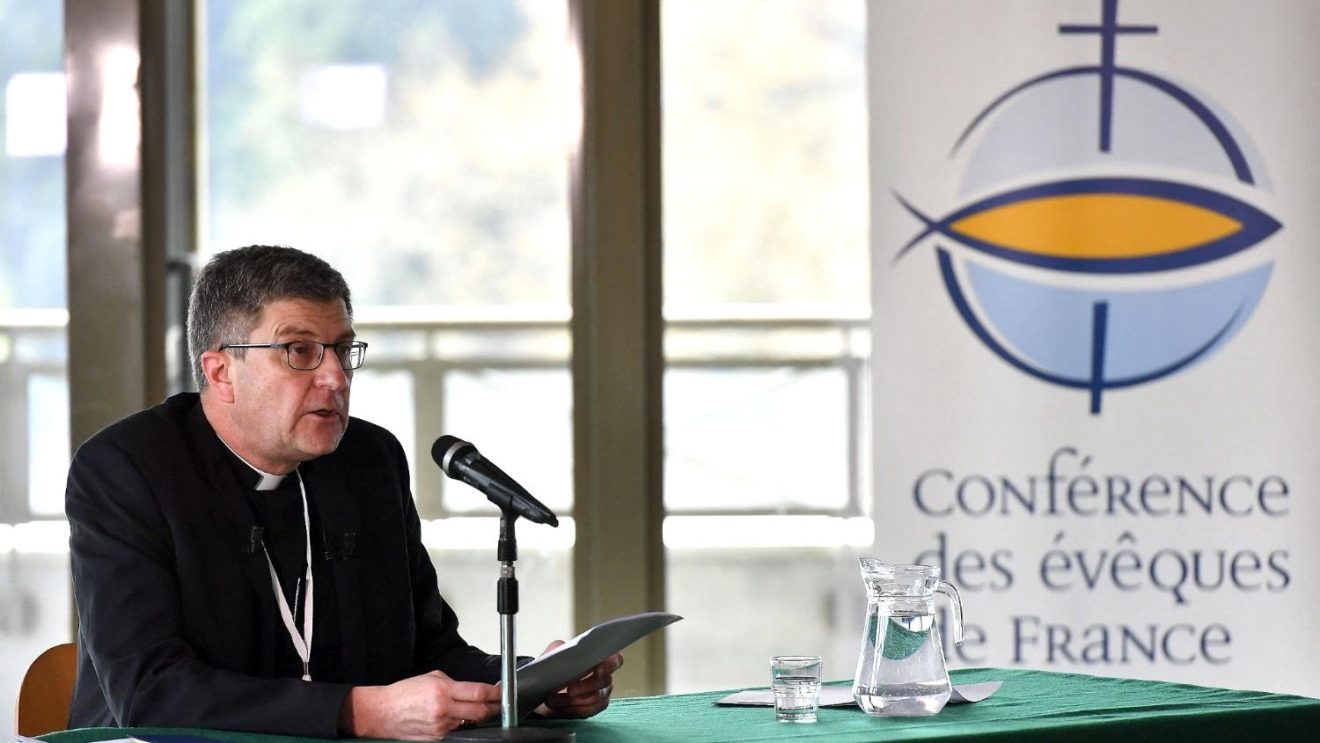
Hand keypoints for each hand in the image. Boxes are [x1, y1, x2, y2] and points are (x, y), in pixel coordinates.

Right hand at [341, 670, 500, 739]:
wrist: (382, 712)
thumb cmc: (404, 693)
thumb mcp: (432, 678)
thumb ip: (454, 684)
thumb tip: (473, 690)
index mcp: (443, 691)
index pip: (479, 692)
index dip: (496, 693)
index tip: (503, 693)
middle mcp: (444, 710)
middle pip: (480, 712)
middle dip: (493, 709)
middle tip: (500, 705)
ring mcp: (441, 727)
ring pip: (470, 724)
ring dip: (476, 718)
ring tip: (476, 710)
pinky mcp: (437, 739)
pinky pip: (456, 732)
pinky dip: (460, 725)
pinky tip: (458, 719)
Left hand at [534, 641, 624, 718]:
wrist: (543, 687)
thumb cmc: (554, 667)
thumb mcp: (553, 652)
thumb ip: (560, 648)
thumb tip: (566, 653)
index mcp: (599, 659)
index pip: (615, 660)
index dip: (609, 665)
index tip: (596, 671)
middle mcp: (604, 676)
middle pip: (603, 682)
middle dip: (585, 686)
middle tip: (569, 689)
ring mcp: (601, 693)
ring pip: (594, 698)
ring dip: (572, 700)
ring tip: (554, 698)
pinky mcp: (593, 708)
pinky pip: (587, 710)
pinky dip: (572, 708)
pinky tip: (559, 704)